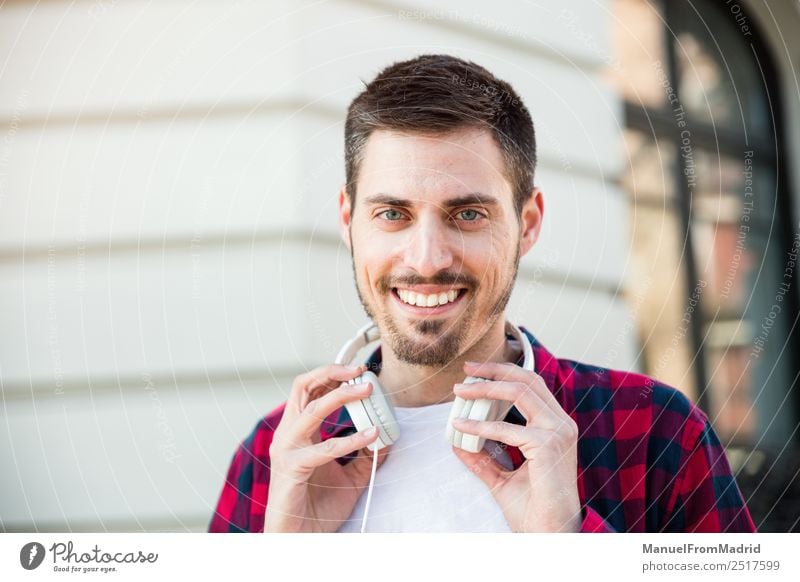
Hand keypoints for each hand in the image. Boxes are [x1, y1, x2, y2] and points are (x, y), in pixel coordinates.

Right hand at [264, 364, 389, 532]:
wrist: (301, 537)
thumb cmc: (319, 505)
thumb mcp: (351, 475)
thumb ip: (366, 455)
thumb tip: (389, 436)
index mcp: (298, 430)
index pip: (310, 389)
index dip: (333, 374)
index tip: (360, 370)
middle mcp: (288, 433)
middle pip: (303, 386)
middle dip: (333, 372)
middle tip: (362, 371)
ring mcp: (286, 448)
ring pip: (311, 409)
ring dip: (341, 396)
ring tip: (367, 391)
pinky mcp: (292, 468)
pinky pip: (323, 448)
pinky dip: (349, 440)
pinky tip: (370, 435)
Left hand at [450, 361, 581, 532]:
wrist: (548, 535)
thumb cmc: (532, 509)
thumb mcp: (501, 477)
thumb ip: (483, 457)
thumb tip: (457, 441)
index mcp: (555, 425)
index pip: (531, 384)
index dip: (502, 372)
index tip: (475, 371)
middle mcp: (561, 424)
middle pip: (527, 379)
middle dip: (494, 370)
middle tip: (466, 369)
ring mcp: (558, 433)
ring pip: (519, 393)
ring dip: (486, 389)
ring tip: (460, 391)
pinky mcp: (548, 446)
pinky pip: (507, 429)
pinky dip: (480, 426)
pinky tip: (461, 427)